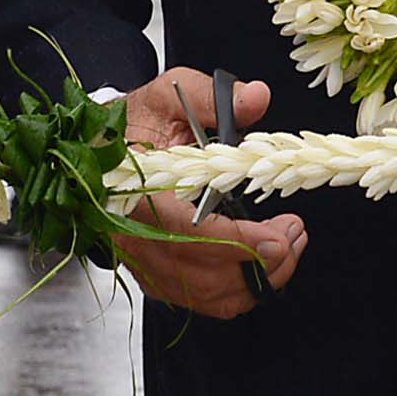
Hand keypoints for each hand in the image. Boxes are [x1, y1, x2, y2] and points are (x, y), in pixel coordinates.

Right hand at [107, 68, 305, 319]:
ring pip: (208, 295)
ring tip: (290, 244)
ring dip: (259, 278)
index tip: (278, 236)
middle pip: (203, 274)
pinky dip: (241, 289)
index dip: (236, 241)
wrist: (101, 151)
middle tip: (295, 232)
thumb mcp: (169, 96)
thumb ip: (211, 96)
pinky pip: (204, 299)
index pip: (185, 232)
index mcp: (131, 194)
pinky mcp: (156, 276)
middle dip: (261, 261)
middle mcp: (132, 238)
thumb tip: (257, 98)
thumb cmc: (134, 125)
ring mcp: (144, 263)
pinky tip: (266, 264)